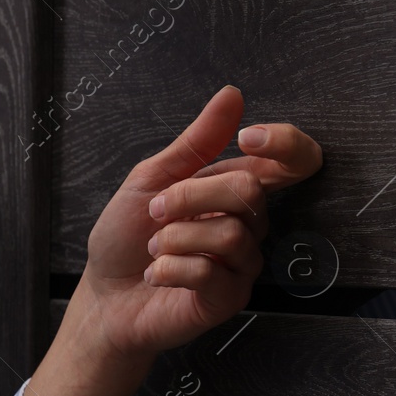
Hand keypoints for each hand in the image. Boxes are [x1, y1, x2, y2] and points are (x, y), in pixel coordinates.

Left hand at [73, 85, 323, 360]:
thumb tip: (232, 95)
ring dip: (174, 238)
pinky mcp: (229, 299)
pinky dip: (171, 269)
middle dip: (189, 196)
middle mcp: (249, 225)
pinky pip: (212, 272)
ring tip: (153, 249)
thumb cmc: (125, 239)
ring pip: (230, 233)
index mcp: (235, 191)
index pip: (293, 161)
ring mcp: (243, 264)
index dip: (285, 143)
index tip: (247, 137)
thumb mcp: (150, 180)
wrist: (103, 297)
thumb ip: (195, 143)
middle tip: (155, 213)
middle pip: (249, 190)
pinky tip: (155, 275)